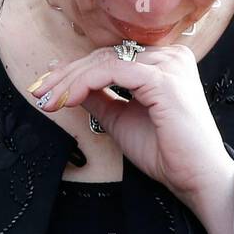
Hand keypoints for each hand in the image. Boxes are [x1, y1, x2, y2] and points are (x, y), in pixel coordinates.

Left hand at [30, 43, 233, 233]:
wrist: (194, 178)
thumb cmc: (164, 151)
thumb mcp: (119, 118)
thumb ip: (97, 97)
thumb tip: (67, 84)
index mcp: (162, 62)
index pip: (109, 56)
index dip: (73, 69)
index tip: (46, 85)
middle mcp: (169, 56)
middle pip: (104, 55)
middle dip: (66, 74)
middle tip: (39, 91)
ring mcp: (168, 65)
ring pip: (105, 61)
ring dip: (71, 80)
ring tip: (49, 99)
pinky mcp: (164, 80)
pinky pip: (114, 72)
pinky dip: (86, 83)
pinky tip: (69, 98)